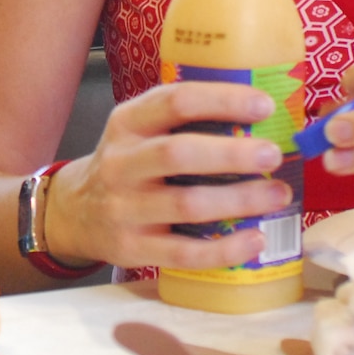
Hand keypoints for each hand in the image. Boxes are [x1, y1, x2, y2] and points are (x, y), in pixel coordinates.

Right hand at [40, 80, 290, 273]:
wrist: (75, 212)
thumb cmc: (128, 165)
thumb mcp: (138, 130)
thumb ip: (182, 120)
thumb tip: (260, 114)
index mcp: (127, 123)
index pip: (174, 101)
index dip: (222, 100)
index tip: (264, 105)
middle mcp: (121, 163)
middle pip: (178, 153)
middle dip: (231, 154)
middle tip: (273, 155)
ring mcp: (124, 208)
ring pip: (187, 204)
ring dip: (239, 200)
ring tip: (278, 195)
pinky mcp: (132, 249)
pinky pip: (185, 253)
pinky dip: (225, 249)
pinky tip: (255, 240)